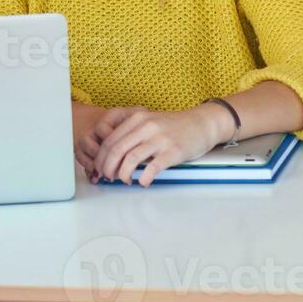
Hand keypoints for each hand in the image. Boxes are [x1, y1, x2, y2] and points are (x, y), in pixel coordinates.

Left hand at [86, 105, 229, 185]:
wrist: (202, 123)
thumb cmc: (175, 126)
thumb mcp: (150, 121)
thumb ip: (132, 133)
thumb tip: (113, 155)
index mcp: (137, 118)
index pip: (110, 140)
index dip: (101, 157)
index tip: (100, 168)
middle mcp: (146, 126)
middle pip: (116, 150)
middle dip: (108, 167)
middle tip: (108, 178)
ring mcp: (160, 138)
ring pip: (131, 159)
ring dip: (123, 174)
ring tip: (125, 181)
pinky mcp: (173, 151)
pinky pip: (152, 168)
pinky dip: (144, 178)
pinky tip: (143, 182)